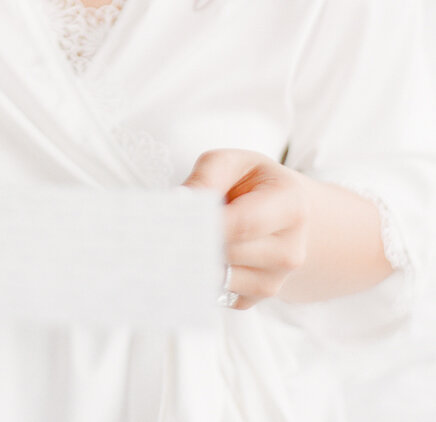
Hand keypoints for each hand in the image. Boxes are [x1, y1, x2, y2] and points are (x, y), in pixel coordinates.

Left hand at [184, 149, 309, 309]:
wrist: (284, 212)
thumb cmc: (252, 182)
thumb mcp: (231, 163)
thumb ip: (205, 177)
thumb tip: (181, 202)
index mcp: (290, 206)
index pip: (245, 223)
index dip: (208, 224)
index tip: (177, 218)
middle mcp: (291, 249)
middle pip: (231, 253)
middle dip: (196, 240)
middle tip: (168, 227)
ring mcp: (277, 278)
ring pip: (222, 277)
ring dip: (197, 259)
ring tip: (186, 235)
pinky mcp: (258, 297)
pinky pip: (219, 294)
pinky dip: (201, 277)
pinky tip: (198, 254)